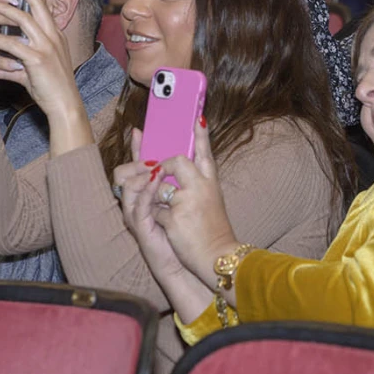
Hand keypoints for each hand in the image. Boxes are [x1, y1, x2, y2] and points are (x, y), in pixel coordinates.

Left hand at [0, 0, 79, 120]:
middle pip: (34, 6)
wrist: (65, 104)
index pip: (44, 4)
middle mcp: (52, 37)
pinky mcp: (36, 61)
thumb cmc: (54, 86)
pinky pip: (10, 48)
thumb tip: (9, 54)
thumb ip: (26, 53)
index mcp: (55, 34)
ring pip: (21, 21)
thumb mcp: (43, 64)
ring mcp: (46, 47)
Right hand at [116, 129, 191, 281]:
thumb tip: (193, 144)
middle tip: (155, 159)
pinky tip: (156, 181)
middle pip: (123, 172)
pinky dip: (146, 189)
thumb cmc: (191, 228)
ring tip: (156, 169)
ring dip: (142, 173)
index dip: (137, 147)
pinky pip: (137, 203)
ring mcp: (137, 212)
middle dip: (139, 160)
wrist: (193, 257)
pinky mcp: (140, 225)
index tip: (140, 130)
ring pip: (126, 184)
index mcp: (150, 191)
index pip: (137, 164)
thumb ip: (184, 173)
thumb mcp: (189, 194)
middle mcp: (139, 200)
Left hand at [153, 118, 239, 282]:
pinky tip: (169, 227)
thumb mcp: (211, 203)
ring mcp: (188, 200)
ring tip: (169, 210)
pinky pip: (155, 209)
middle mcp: (202, 187)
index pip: (206, 152)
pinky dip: (157, 218)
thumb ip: (195, 186)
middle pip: (178, 161)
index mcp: (212, 183)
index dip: (202, 134)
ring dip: (158, 197)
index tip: (198, 117)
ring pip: (161, 186)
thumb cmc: (213, 231)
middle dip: (165, 167)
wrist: (218, 256)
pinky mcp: (175, 215)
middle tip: (160, 174)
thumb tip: (171, 173)